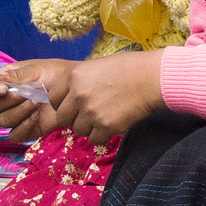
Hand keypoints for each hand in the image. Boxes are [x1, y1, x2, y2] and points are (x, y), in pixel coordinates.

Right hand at [0, 59, 75, 142]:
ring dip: (19, 112)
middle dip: (8, 101)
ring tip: (37, 103)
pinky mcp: (26, 129)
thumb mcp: (37, 70)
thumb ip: (16, 76)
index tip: (3, 89)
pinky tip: (37, 117)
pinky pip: (15, 135)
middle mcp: (6, 98)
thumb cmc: (56, 74)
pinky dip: (24, 127)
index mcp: (5, 79)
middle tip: (26, 94)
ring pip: (3, 120)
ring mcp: (16, 114)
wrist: (75, 90)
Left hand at [50, 50, 165, 144]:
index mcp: (73, 76)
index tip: (73, 105)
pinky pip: (95, 139)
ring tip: (105, 116)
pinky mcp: (105, 126)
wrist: (151, 78)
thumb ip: (79, 82)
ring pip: (78, 130)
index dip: (62, 103)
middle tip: (89, 114)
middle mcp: (78, 95)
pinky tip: (113, 123)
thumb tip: (70, 98)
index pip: (53, 98)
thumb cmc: (128, 68)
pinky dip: (103, 134)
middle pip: (63, 117)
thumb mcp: (96, 66)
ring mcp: (91, 112)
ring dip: (89, 127)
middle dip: (74, 117)